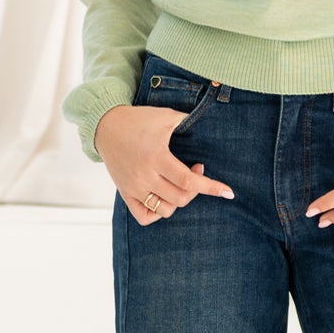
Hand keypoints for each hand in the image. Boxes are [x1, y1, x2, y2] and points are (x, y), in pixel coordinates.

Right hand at [96, 103, 235, 224]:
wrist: (105, 125)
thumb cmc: (138, 120)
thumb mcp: (165, 116)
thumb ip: (187, 121)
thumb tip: (210, 123)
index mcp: (156, 157)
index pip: (188, 181)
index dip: (211, 187)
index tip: (228, 192)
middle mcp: (144, 176)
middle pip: (180, 198)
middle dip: (196, 189)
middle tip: (195, 171)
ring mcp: (133, 187)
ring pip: (165, 210)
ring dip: (179, 200)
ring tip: (179, 184)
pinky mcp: (125, 193)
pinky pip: (144, 217)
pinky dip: (157, 213)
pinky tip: (164, 198)